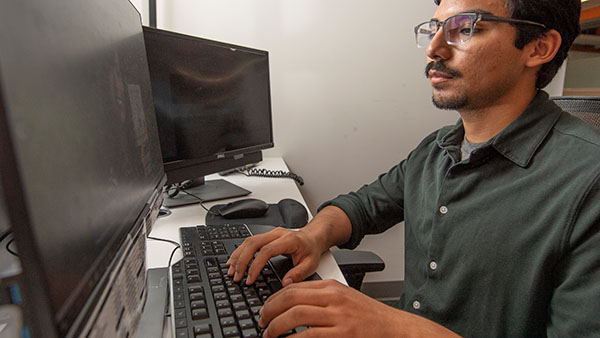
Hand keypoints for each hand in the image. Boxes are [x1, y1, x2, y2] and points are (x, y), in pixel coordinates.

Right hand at [226, 227, 324, 285]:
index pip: (266, 250)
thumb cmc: (311, 250)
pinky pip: (249, 241)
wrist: (313, 238)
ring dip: (238, 256)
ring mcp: (270, 233)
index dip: (255, 265)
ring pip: (248, 241)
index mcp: (288, 240)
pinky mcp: (266, 236)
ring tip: (231, 270)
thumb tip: (285, 284)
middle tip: (236, 276)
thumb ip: (298, 274)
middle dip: (241, 260)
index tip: (250, 279)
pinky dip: (240, 252)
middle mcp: (277, 234)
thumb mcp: (310, 264)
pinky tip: (234, 261)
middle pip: (253, 243)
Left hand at [258, 280, 461, 337]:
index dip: (274, 299)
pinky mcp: (343, 333)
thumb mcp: (343, 299)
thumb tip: (292, 305)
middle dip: (270, 310)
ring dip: (276, 326)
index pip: (293, 288)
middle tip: (262, 321)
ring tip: (269, 334)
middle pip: (291, 298)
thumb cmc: (368, 316)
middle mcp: (333, 298)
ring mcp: (338, 316)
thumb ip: (320, 298)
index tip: (265, 309)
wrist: (393, 327)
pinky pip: (309, 335)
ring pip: (296, 315)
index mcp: (332, 286)